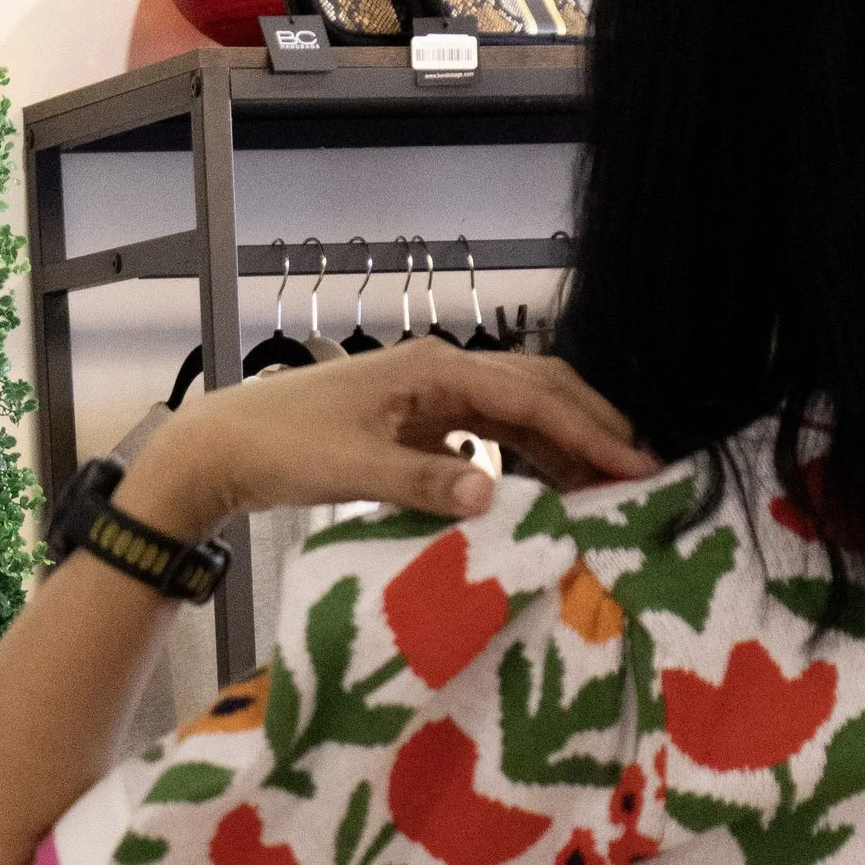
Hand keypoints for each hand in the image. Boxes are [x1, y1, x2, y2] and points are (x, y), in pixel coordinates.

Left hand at [117, 338, 655, 540]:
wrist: (222, 446)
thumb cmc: (281, 448)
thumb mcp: (351, 470)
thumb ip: (423, 484)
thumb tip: (495, 494)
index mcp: (434, 370)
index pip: (533, 398)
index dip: (590, 433)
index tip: (637, 467)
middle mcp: (439, 373)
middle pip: (537, 391)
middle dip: (592, 428)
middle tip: (642, 473)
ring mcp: (427, 397)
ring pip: (514, 413)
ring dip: (560, 445)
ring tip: (604, 487)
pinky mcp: (413, 423)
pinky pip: (485, 434)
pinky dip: (519, 457)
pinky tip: (537, 489)